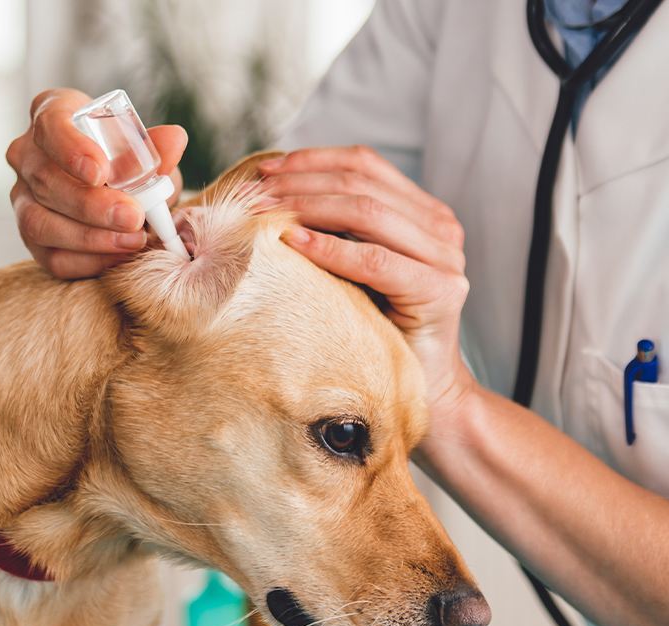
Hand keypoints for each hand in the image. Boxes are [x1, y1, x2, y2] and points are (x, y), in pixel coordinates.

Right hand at [6, 89, 187, 278]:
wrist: (117, 190)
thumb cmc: (125, 159)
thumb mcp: (143, 149)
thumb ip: (155, 148)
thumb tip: (174, 140)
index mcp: (51, 115)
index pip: (50, 126)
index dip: (71, 149)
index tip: (101, 172)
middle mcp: (27, 155)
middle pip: (46, 181)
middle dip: (91, 205)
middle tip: (133, 216)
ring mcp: (22, 198)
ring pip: (40, 222)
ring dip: (90, 237)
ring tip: (132, 240)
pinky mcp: (31, 237)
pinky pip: (50, 256)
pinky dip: (87, 261)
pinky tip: (118, 258)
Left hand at [261, 146, 473, 411]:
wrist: (423, 389)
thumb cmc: (376, 328)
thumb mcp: (352, 268)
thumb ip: (334, 229)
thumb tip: (269, 194)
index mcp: (423, 211)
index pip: (364, 164)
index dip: (312, 160)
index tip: (264, 167)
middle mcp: (441, 225)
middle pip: (361, 182)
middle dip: (301, 182)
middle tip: (256, 192)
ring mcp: (446, 256)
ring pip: (367, 212)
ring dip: (308, 207)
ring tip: (267, 212)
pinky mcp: (441, 290)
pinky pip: (375, 260)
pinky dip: (331, 248)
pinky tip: (295, 242)